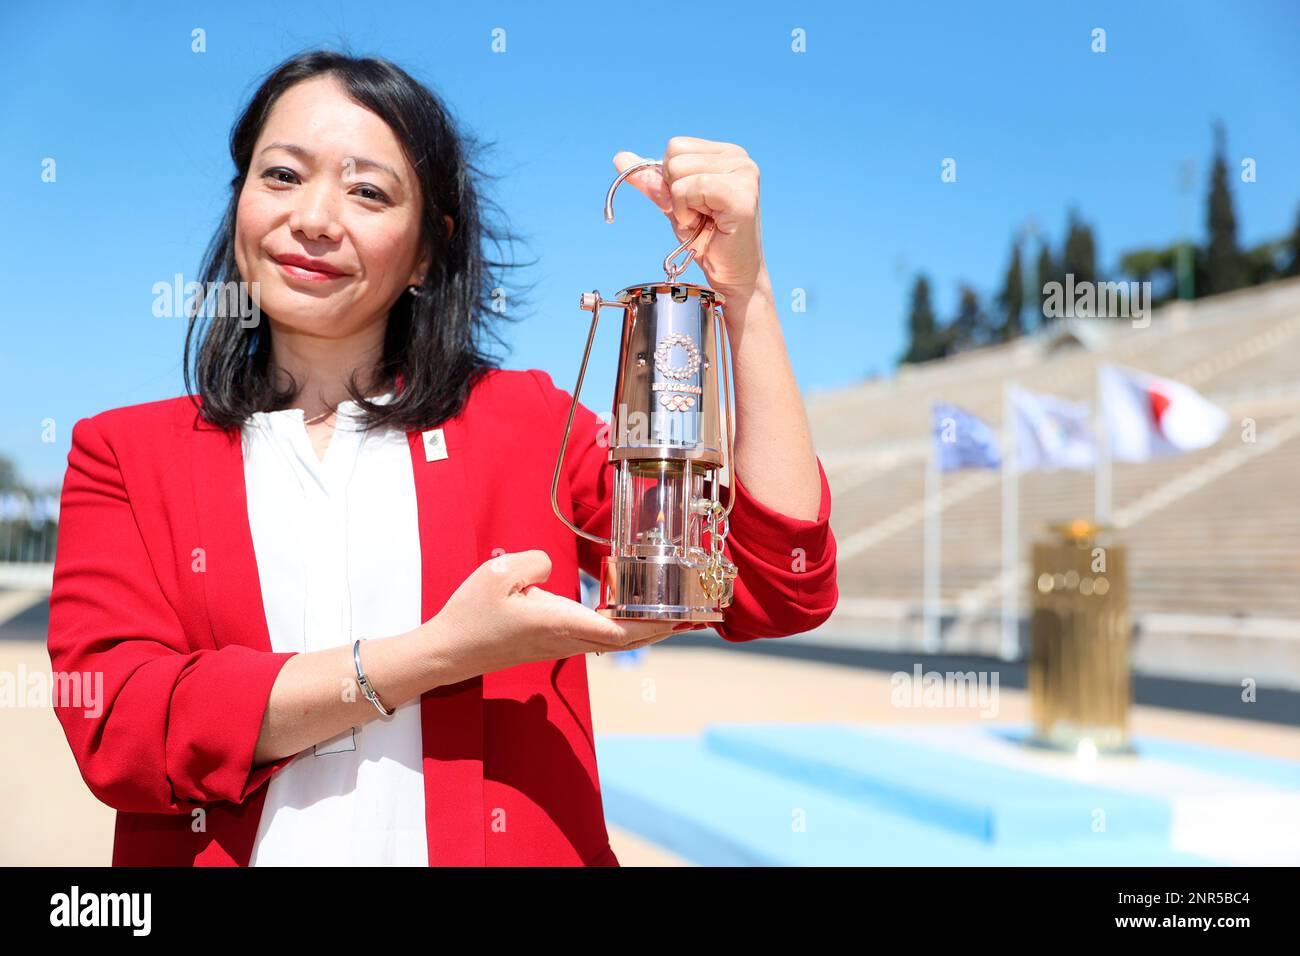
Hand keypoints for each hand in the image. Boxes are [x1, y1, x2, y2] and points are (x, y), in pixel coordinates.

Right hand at [422, 550, 696, 681]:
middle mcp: (566, 639)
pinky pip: (594, 638)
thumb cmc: (471, 614)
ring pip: (611, 641)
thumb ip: (535, 563)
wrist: (449, 652)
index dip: (654, 626)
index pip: (619, 631)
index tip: (681, 617)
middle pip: (625, 640)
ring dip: (640, 628)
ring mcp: (559, 646)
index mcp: (559, 622)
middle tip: (689, 614)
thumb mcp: (499, 573)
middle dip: (659, 628)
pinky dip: (617, 628)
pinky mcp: (550, 645)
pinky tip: (623, 614)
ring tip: (665, 610)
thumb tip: (551, 569)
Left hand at [614, 136, 766, 300]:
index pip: (676, 146)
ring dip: (681, 205)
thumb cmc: (707, 241)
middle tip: (698, 216)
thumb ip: (652, 180)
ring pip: (679, 171)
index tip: (689, 204)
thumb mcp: (674, 204)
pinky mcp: (741, 196)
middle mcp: (740, 158)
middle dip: (674, 192)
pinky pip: (691, 188)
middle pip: (674, 156)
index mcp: (727, 154)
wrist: (730, 276)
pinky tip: (707, 226)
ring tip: (704, 221)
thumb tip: (620, 158)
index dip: (670, 179)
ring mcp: (744, 175)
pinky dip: (687, 211)